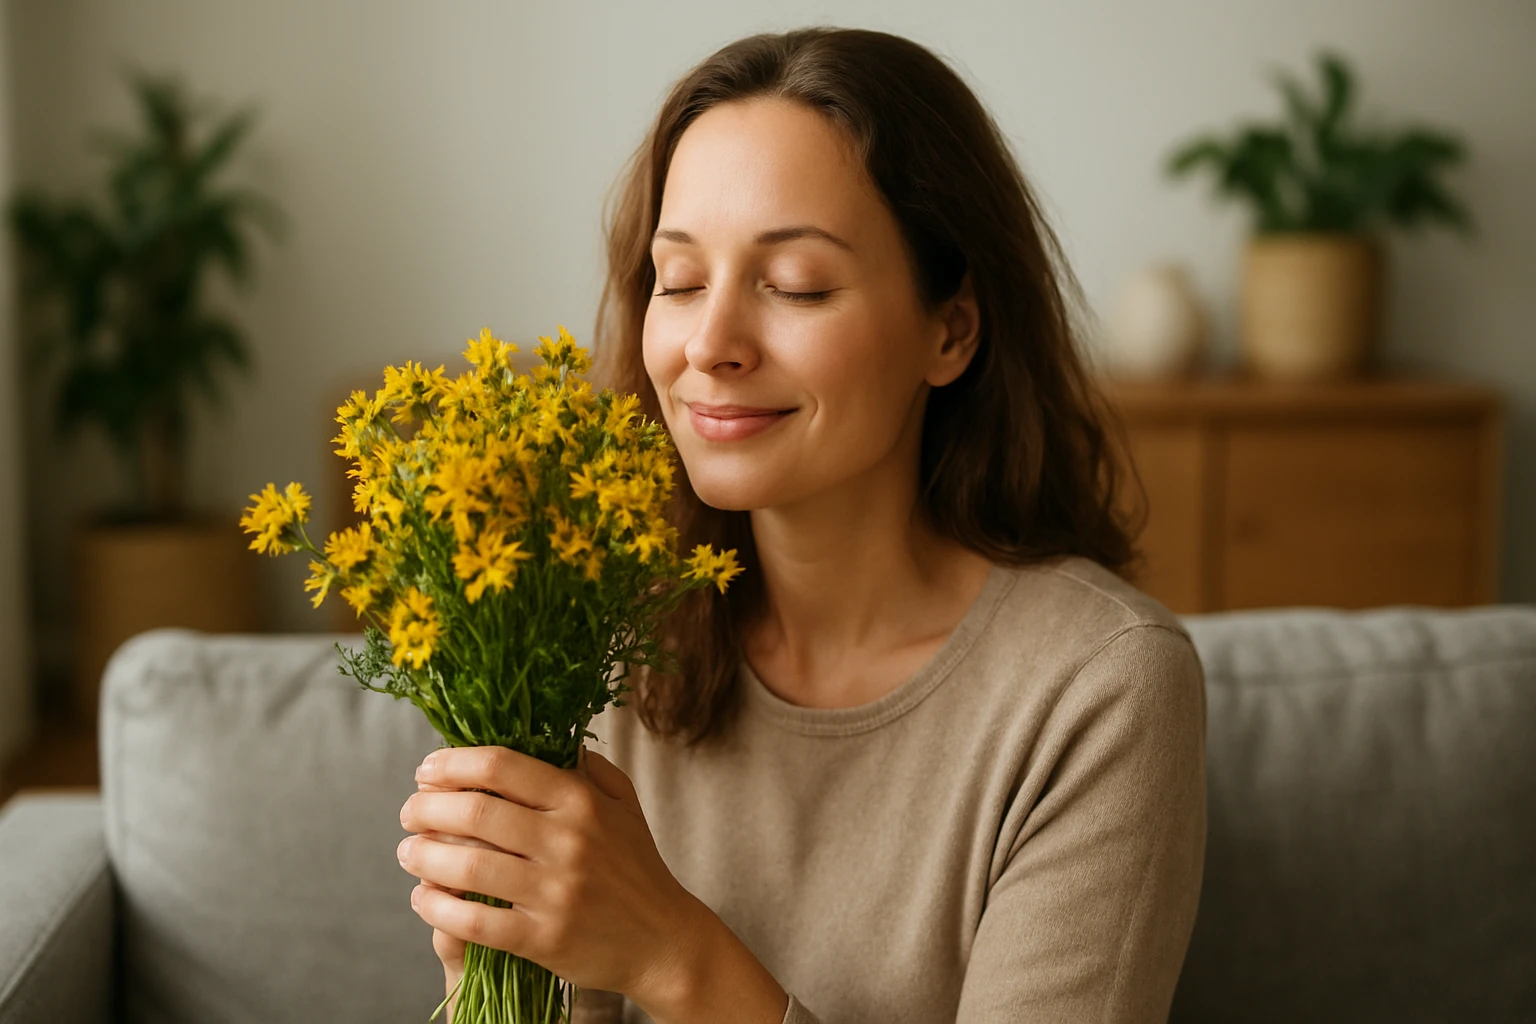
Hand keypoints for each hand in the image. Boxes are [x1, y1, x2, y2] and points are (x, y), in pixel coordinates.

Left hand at [397, 744, 710, 1004]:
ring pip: (467, 866)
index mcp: (582, 801)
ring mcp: (556, 891)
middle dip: (426, 808)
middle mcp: (568, 840)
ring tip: (408, 852)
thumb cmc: (637, 868)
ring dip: (423, 855)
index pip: (502, 767)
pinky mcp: (544, 938)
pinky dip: (438, 907)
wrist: (663, 941)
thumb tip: (549, 738)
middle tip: (408, 812)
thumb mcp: (624, 806)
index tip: (426, 770)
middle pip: (475, 812)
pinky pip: (474, 921)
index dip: (453, 763)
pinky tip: (424, 898)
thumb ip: (589, 769)